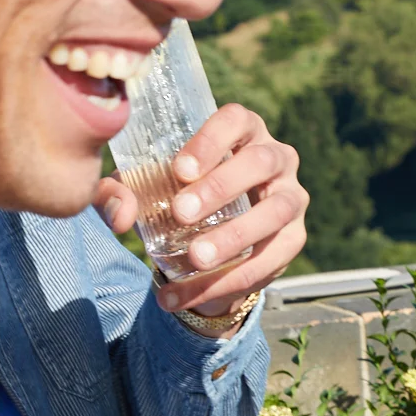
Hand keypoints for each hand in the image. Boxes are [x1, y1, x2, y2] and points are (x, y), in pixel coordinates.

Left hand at [99, 101, 306, 318]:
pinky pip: (272, 258)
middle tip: (181, 213)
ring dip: (236, 235)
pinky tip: (192, 295)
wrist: (210, 243)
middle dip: (221, 187)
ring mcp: (292, 196)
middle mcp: (277, 158)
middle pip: (261, 162)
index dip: (211, 140)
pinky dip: (231, 279)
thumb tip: (121, 216)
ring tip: (196, 258)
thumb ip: (121, 194)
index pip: (236, 120)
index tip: (180, 171)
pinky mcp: (295, 237)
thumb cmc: (181, 197)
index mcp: (243, 133)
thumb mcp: (148, 189)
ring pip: (275, 210)